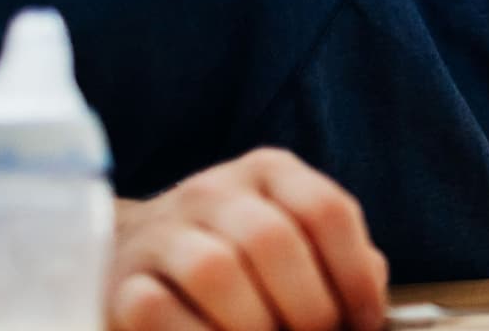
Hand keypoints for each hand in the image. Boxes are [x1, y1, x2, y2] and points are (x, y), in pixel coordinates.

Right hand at [109, 147, 388, 330]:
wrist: (139, 257)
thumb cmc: (243, 258)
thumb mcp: (296, 242)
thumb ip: (342, 263)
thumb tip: (368, 309)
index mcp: (271, 172)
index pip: (327, 210)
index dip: (355, 275)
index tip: (363, 322)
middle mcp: (214, 190)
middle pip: (274, 240)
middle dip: (307, 307)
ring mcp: (161, 231)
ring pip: (215, 270)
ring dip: (253, 325)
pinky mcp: (120, 279)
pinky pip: (154, 309)